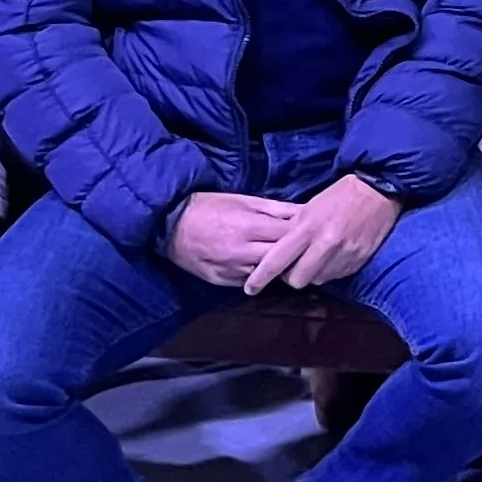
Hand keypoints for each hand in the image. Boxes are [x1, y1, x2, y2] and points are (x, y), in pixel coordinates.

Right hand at [167, 192, 304, 288]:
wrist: (169, 224)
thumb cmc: (209, 206)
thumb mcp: (244, 199)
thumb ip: (276, 208)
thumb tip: (305, 212)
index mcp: (249, 226)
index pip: (289, 236)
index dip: (303, 234)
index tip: (313, 231)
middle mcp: (241, 252)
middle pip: (281, 258)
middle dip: (295, 253)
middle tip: (305, 248)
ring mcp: (231, 270)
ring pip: (267, 274)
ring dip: (278, 268)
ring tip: (287, 260)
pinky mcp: (221, 281)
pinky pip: (248, 281)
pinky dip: (258, 275)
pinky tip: (264, 268)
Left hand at [245, 175, 402, 293]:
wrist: (379, 189)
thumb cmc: (339, 195)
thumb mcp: (310, 207)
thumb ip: (293, 231)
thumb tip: (277, 252)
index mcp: (307, 228)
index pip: (276, 260)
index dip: (260, 277)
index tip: (250, 288)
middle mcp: (325, 244)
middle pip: (296, 280)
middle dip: (291, 277)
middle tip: (293, 267)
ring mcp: (344, 254)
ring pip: (318, 280)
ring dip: (313, 274)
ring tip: (316, 259)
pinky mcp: (359, 260)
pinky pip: (337, 276)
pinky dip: (331, 270)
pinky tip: (334, 257)